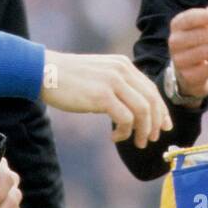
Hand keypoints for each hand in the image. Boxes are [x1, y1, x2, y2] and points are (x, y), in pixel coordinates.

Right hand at [41, 51, 171, 147]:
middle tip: (151, 139)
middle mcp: (122, 70)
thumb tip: (134, 108)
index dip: (161, 110)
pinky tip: (114, 136)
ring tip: (136, 142)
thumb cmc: (68, 78)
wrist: (43, 71)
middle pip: (152, 100)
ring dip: (143, 130)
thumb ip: (118, 85)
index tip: (163, 126)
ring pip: (143, 110)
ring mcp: (113, 82)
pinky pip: (125, 118)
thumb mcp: (99, 75)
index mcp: (123, 65)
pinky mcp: (102, 95)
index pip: (151, 89)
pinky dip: (124, 131)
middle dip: (155, 123)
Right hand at [168, 4, 207, 97]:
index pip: (189, 19)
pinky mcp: (189, 77)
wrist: (191, 72)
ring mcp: (179, 61)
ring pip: (205, 52)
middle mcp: (174, 42)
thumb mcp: (205, 26)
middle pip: (199, 36)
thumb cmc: (201, 42)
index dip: (204, 17)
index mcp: (177, 25)